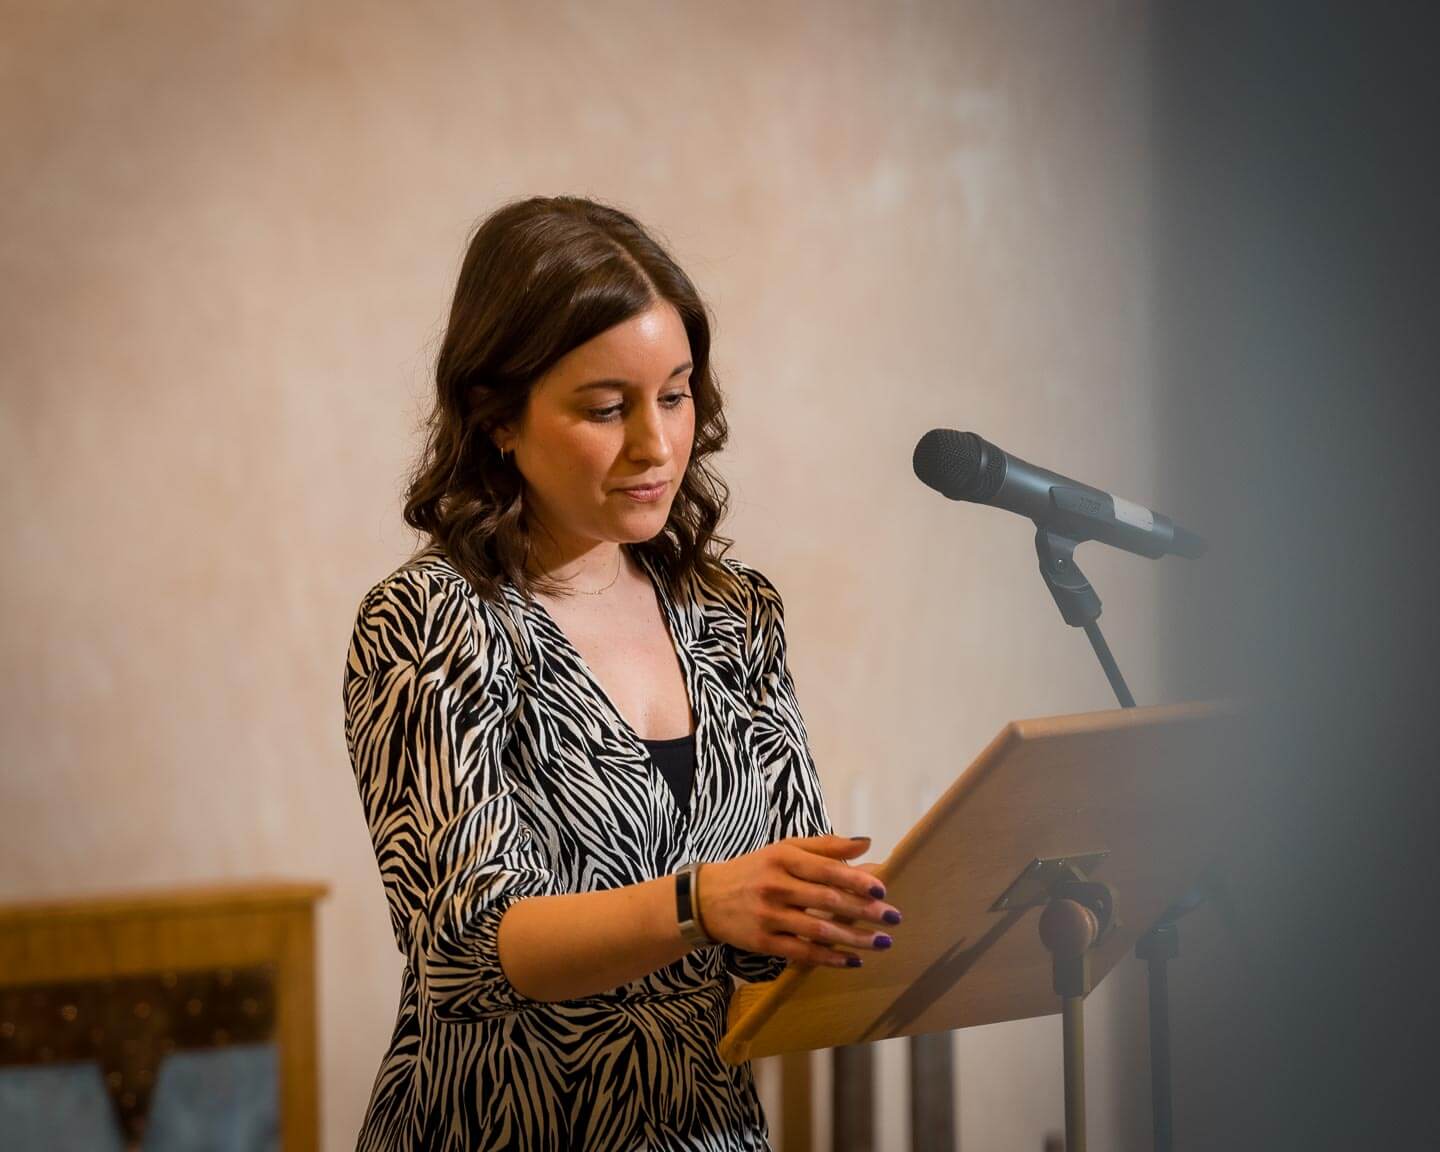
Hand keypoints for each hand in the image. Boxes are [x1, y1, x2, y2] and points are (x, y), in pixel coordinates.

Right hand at [695, 835, 901, 967]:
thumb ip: (824, 846)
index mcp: (783, 858)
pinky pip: (802, 952)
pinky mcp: (763, 942)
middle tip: (893, 918)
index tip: (882, 889)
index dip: (855, 880)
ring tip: (881, 942)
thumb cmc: (754, 870)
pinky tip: (853, 959)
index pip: (826, 869)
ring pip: (818, 929)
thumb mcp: (784, 849)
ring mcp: (768, 916)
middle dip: (863, 911)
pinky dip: (829, 958)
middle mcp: (775, 886)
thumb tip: (866, 842)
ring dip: (853, 937)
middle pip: (826, 900)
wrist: (705, 899)